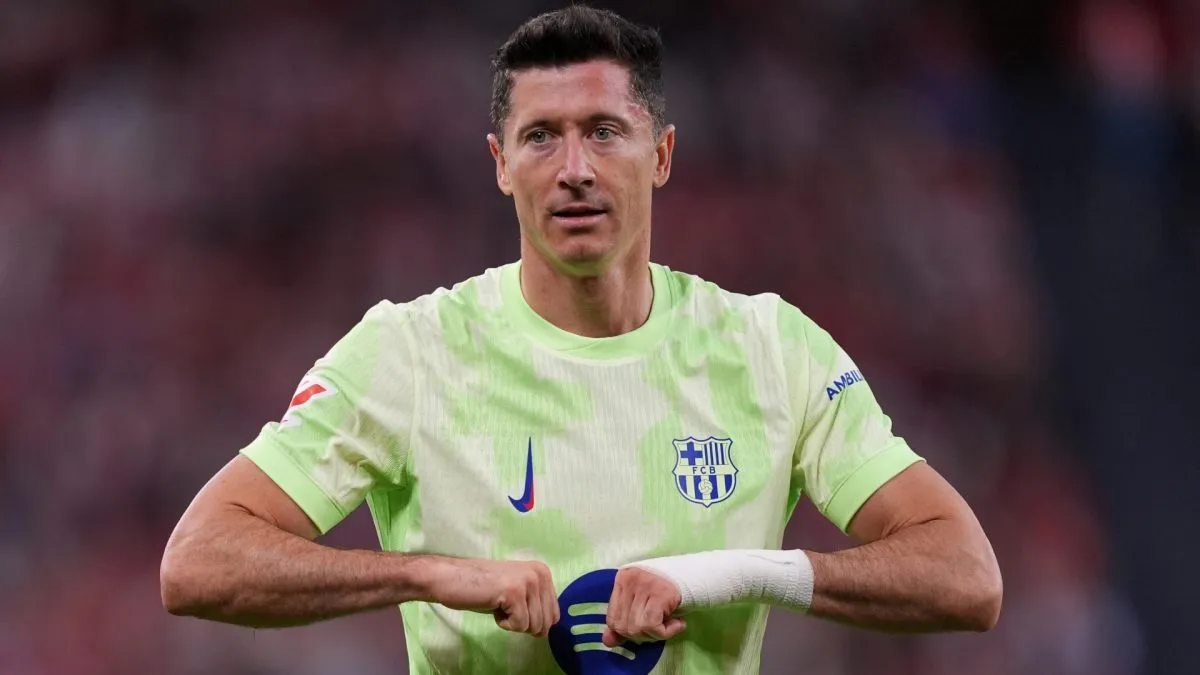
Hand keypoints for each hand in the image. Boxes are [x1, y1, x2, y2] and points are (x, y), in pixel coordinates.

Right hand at [425, 557, 559, 636]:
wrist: (451, 578)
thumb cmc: (482, 588)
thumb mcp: (518, 592)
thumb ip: (536, 602)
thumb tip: (550, 626)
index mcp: (543, 571)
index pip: (554, 614)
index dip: (533, 621)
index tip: (514, 607)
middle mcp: (540, 573)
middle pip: (546, 623)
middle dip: (524, 624)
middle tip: (505, 607)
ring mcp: (528, 581)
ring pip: (533, 626)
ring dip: (513, 622)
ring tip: (498, 603)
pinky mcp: (515, 592)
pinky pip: (519, 625)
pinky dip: (503, 623)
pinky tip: (493, 605)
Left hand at [602, 566, 686, 646]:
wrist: (695, 577)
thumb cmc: (665, 591)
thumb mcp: (640, 603)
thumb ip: (622, 620)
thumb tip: (607, 641)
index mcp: (622, 579)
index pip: (612, 617)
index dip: (626, 630)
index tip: (644, 628)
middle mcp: (630, 580)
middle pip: (624, 626)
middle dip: (642, 634)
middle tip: (658, 627)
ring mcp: (644, 586)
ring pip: (638, 628)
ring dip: (655, 634)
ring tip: (667, 625)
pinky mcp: (660, 594)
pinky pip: (652, 626)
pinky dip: (665, 633)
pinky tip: (678, 625)